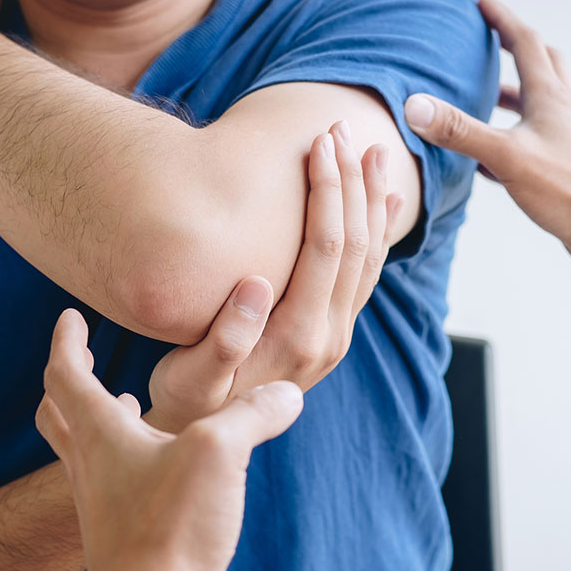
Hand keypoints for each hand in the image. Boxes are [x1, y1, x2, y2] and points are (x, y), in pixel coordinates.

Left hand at [35, 309, 303, 570]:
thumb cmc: (171, 528)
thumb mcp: (221, 451)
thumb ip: (255, 412)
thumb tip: (287, 392)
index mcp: (100, 433)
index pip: (65, 374)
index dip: (66, 341)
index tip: (71, 318)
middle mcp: (90, 467)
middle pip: (58, 414)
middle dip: (68, 382)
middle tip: (83, 363)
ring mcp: (102, 506)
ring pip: (83, 451)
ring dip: (98, 421)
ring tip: (130, 406)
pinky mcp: (122, 536)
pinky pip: (112, 484)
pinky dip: (128, 459)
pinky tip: (165, 469)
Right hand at [146, 121, 402, 432]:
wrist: (209, 442)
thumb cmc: (188, 403)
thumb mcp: (190, 380)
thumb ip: (223, 340)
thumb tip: (255, 284)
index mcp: (299, 336)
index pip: (326, 248)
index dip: (326, 190)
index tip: (319, 143)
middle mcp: (328, 336)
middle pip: (356, 244)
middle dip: (351, 181)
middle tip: (342, 128)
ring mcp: (336, 337)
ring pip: (369, 257)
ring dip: (371, 200)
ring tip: (374, 151)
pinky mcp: (332, 335)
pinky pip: (365, 276)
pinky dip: (377, 233)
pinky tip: (382, 203)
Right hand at [404, 0, 570, 287]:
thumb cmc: (570, 191)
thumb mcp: (506, 157)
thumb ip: (460, 131)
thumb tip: (414, 105)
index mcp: (550, 98)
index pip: (525, 43)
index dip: (502, 20)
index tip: (481, 4)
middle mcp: (562, 111)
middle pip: (542, 65)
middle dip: (516, 48)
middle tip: (492, 40)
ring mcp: (566, 139)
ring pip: (539, 104)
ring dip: (513, 94)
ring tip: (485, 96)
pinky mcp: (565, 167)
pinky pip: (534, 140)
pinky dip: (512, 136)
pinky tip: (490, 158)